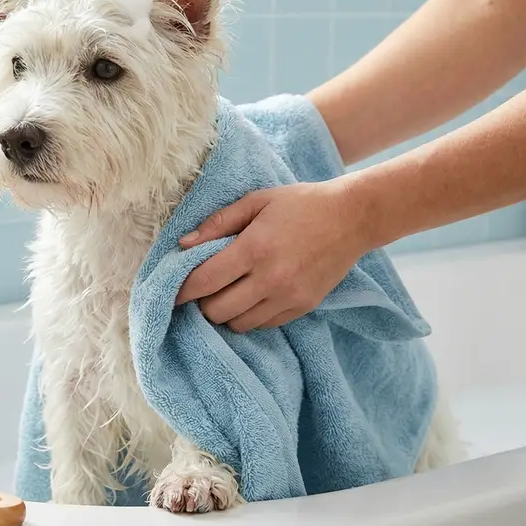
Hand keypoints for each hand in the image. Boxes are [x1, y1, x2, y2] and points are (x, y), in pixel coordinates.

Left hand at [173, 179, 372, 332]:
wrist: (352, 218)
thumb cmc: (300, 204)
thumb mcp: (256, 201)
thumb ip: (218, 223)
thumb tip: (183, 244)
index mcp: (254, 249)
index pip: (204, 281)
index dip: (182, 291)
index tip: (172, 292)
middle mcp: (270, 279)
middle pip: (217, 311)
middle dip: (202, 304)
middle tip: (202, 291)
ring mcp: (288, 297)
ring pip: (239, 324)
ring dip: (225, 313)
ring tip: (225, 295)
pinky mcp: (303, 307)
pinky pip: (264, 325)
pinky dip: (249, 316)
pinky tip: (249, 298)